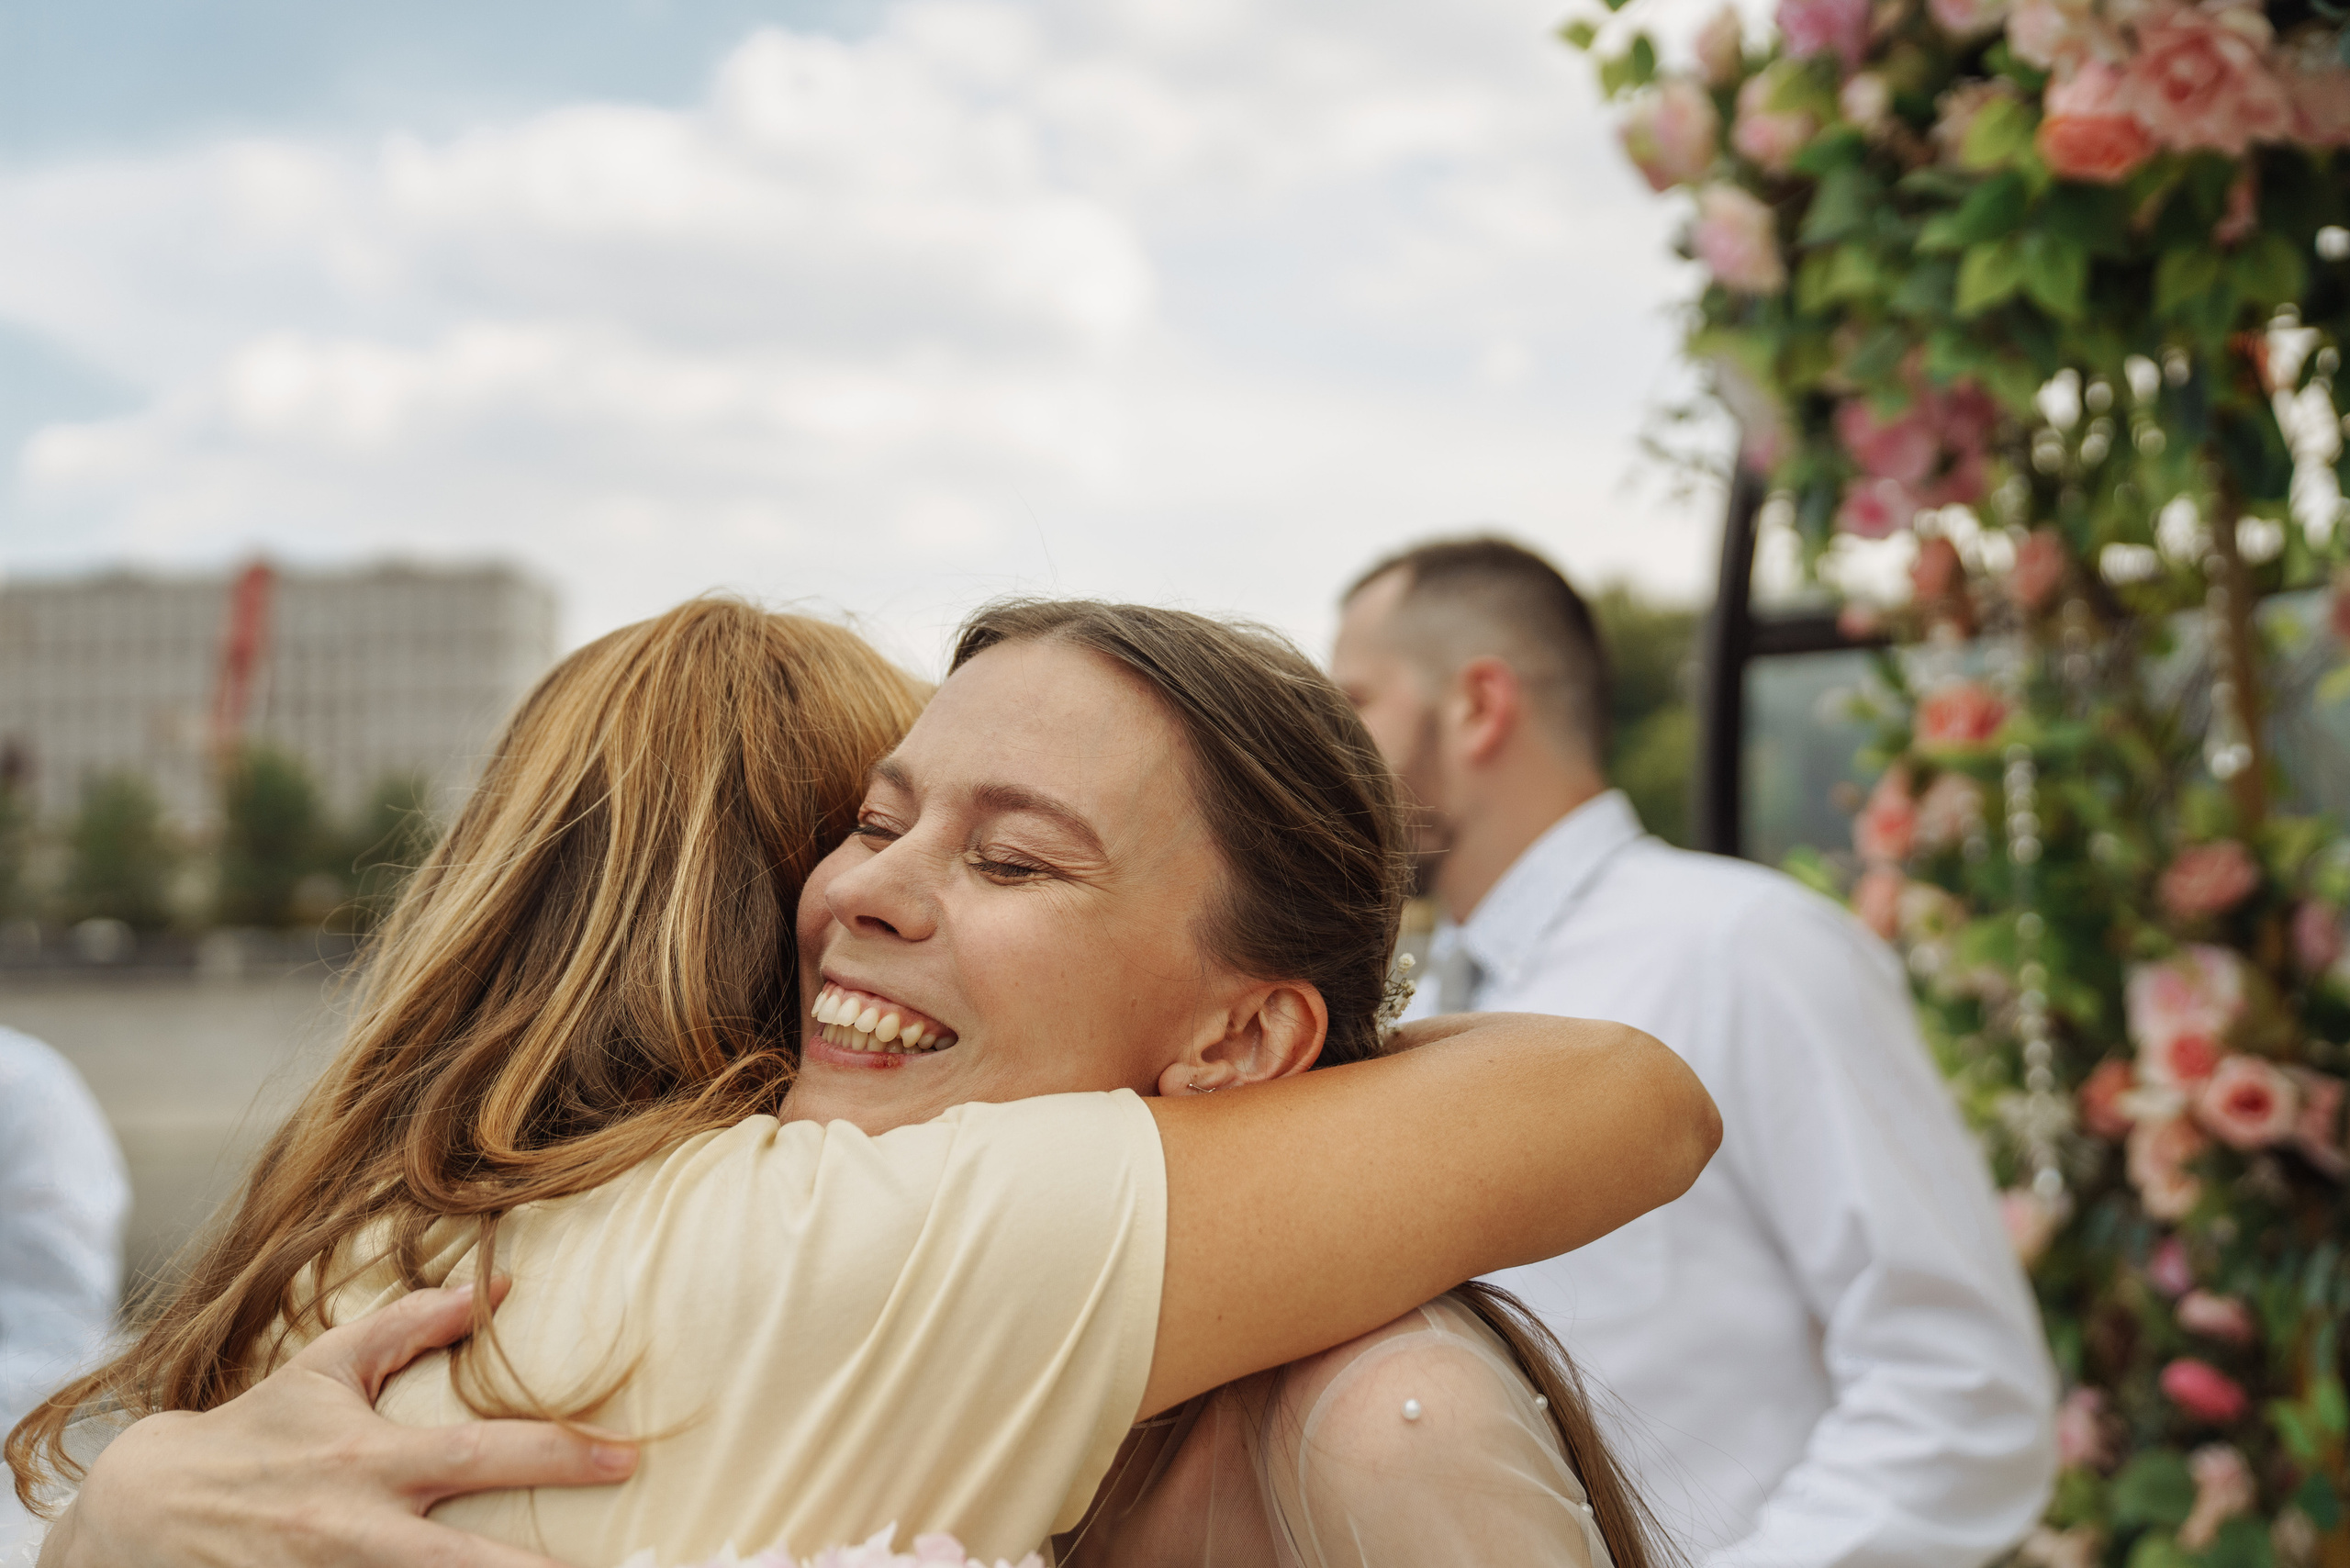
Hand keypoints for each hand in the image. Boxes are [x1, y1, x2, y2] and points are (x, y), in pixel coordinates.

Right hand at [38, 1279, 635, 1567]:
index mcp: (367, 1460)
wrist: (144, 1512)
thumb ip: (413, 1326)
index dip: (556, 1455)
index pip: (479, 1455)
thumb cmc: (255, 1432)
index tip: (624, 1458)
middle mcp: (354, 1531)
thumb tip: (496, 1286)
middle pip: (462, 1566)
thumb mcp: (328, 1368)